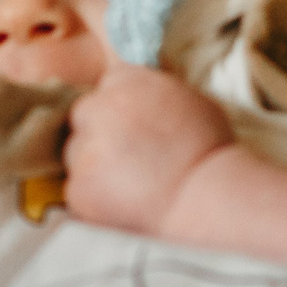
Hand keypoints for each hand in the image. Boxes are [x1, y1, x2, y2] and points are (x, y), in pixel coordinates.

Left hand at [61, 65, 236, 234]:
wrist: (206, 198)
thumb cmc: (210, 151)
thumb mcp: (190, 101)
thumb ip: (155, 93)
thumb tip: (141, 99)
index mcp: (127, 82)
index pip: (107, 86)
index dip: (119, 108)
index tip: (132, 127)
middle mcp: (99, 109)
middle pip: (84, 116)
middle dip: (99, 134)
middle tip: (128, 158)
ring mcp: (84, 149)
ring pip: (77, 155)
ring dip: (95, 167)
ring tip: (130, 185)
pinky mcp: (79, 186)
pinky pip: (78, 190)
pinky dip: (95, 198)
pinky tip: (123, 204)